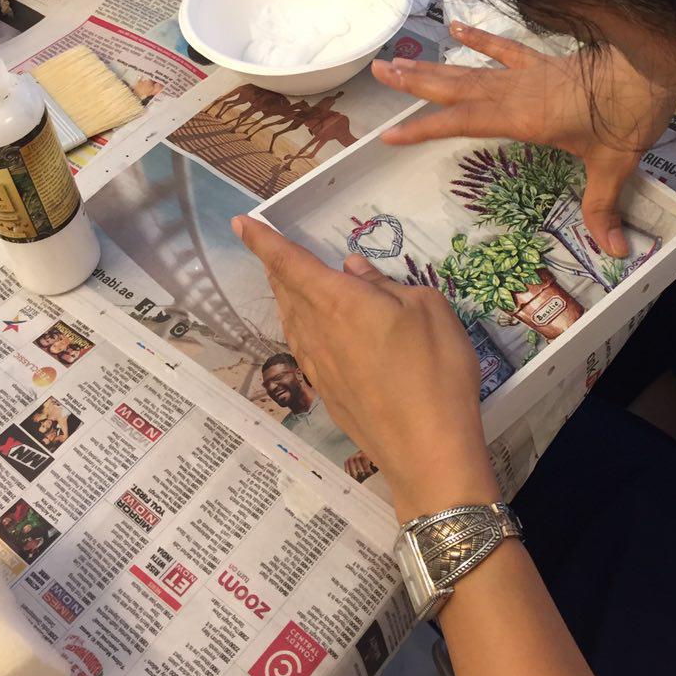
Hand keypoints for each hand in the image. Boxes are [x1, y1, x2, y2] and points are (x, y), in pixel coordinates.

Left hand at [234, 218, 498, 520]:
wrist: (428, 452)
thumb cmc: (435, 370)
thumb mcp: (427, 309)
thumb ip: (385, 285)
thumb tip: (354, 270)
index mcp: (338, 301)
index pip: (289, 262)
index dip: (262, 241)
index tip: (240, 223)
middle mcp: (317, 332)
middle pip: (286, 291)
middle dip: (277, 266)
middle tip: (275, 249)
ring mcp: (318, 367)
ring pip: (292, 320)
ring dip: (288, 297)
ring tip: (294, 284)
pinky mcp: (327, 393)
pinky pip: (304, 346)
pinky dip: (303, 326)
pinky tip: (318, 330)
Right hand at [373, 23, 675, 256]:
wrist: (651, 67)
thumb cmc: (629, 114)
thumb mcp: (615, 164)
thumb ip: (604, 206)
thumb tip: (612, 252)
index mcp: (524, 118)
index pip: (462, 123)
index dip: (425, 130)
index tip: (390, 135)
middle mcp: (517, 93)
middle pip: (456, 88)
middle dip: (416, 84)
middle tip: (379, 71)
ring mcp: (529, 74)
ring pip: (471, 70)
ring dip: (435, 67)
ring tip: (400, 60)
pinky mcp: (545, 63)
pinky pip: (506, 49)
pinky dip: (481, 40)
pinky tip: (457, 29)